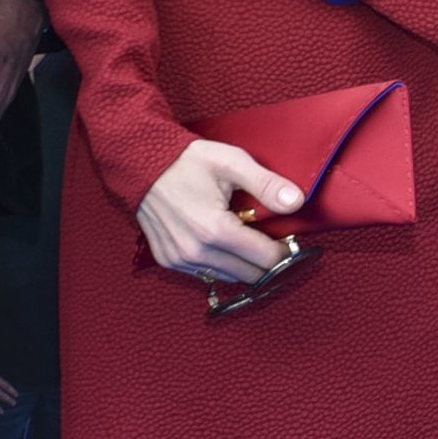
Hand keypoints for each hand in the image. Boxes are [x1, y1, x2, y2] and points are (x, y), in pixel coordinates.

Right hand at [135, 138, 303, 283]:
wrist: (141, 164)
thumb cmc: (187, 161)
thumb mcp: (231, 162)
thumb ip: (266, 184)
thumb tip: (296, 202)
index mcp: (215, 230)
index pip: (264, 258)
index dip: (284, 252)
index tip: (291, 241)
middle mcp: (197, 252)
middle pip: (249, 275)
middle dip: (267, 261)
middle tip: (273, 241)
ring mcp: (180, 260)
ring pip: (228, 277)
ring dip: (244, 265)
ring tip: (250, 241)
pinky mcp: (169, 261)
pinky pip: (206, 274)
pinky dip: (221, 264)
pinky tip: (225, 244)